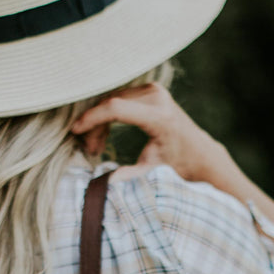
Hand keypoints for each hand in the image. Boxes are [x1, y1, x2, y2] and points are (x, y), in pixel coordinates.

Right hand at [71, 83, 233, 184]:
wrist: (198, 153)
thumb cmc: (176, 165)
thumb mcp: (154, 173)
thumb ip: (132, 176)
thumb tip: (109, 183)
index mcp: (159, 117)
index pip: (116, 109)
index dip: (92, 119)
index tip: (75, 131)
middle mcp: (157, 98)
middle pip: (111, 103)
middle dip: (94, 125)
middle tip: (88, 149)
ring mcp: (154, 90)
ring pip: (113, 100)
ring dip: (99, 122)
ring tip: (95, 147)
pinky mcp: (150, 90)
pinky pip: (120, 98)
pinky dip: (107, 116)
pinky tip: (102, 136)